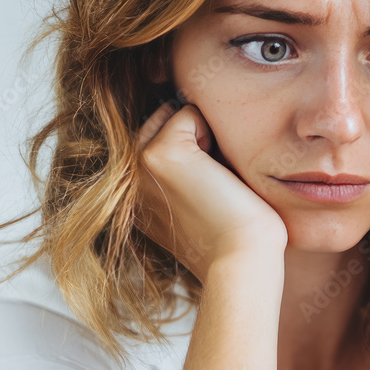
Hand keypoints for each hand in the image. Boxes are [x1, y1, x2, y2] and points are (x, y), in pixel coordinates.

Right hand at [133, 101, 287, 282]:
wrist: (242, 257)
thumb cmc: (235, 229)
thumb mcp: (196, 193)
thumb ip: (182, 164)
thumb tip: (186, 111)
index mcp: (134, 192)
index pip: (157, 135)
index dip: (194, 148)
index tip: (207, 188)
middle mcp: (127, 178)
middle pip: (162, 120)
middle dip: (195, 137)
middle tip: (214, 183)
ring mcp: (138, 164)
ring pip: (174, 115)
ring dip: (204, 135)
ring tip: (215, 178)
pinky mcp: (160, 154)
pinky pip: (188, 112)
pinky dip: (212, 132)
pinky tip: (217, 172)